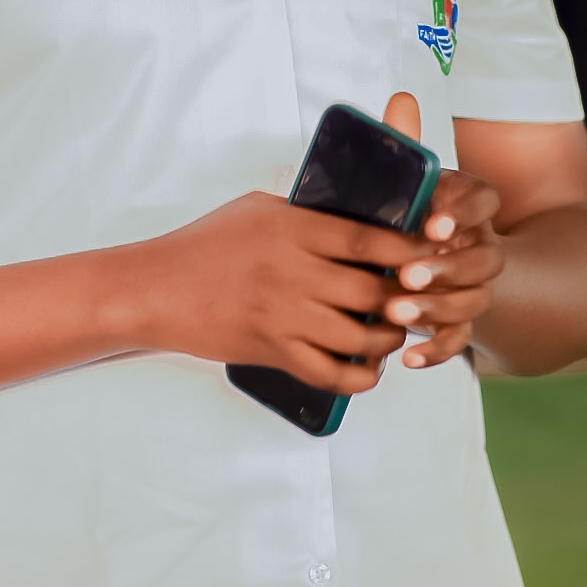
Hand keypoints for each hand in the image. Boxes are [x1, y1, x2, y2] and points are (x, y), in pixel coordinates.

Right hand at [137, 186, 438, 395]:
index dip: (410, 250)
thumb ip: (306, 215)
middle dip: (406, 300)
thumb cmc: (205, 243)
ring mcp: (282, 316)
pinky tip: (367, 368)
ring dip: (387, 339)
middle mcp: (292, 274)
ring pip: (358, 337)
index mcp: (293, 230)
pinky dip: (358, 376)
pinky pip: (328, 373)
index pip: (368, 242)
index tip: (432, 253)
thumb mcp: (257, 209)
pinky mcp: (271, 350)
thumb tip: (354, 217)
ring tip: (395, 332)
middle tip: (422, 299)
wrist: (154, 289)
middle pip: (372, 292)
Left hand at [380, 91, 504, 368]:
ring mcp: (472, 287)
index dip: (461, 214)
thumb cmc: (405, 209)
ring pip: (472, 302)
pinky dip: (436, 351)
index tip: (433, 225)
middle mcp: (480, 246)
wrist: (421, 254)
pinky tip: (407, 359)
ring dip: (436, 309)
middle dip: (446, 268)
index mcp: (469, 205)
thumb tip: (402, 97)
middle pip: (484, 260)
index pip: (483, 202)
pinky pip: (458, 341)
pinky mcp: (458, 322)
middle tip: (407, 274)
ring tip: (394, 311)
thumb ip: (406, 142)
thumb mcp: (405, 178)